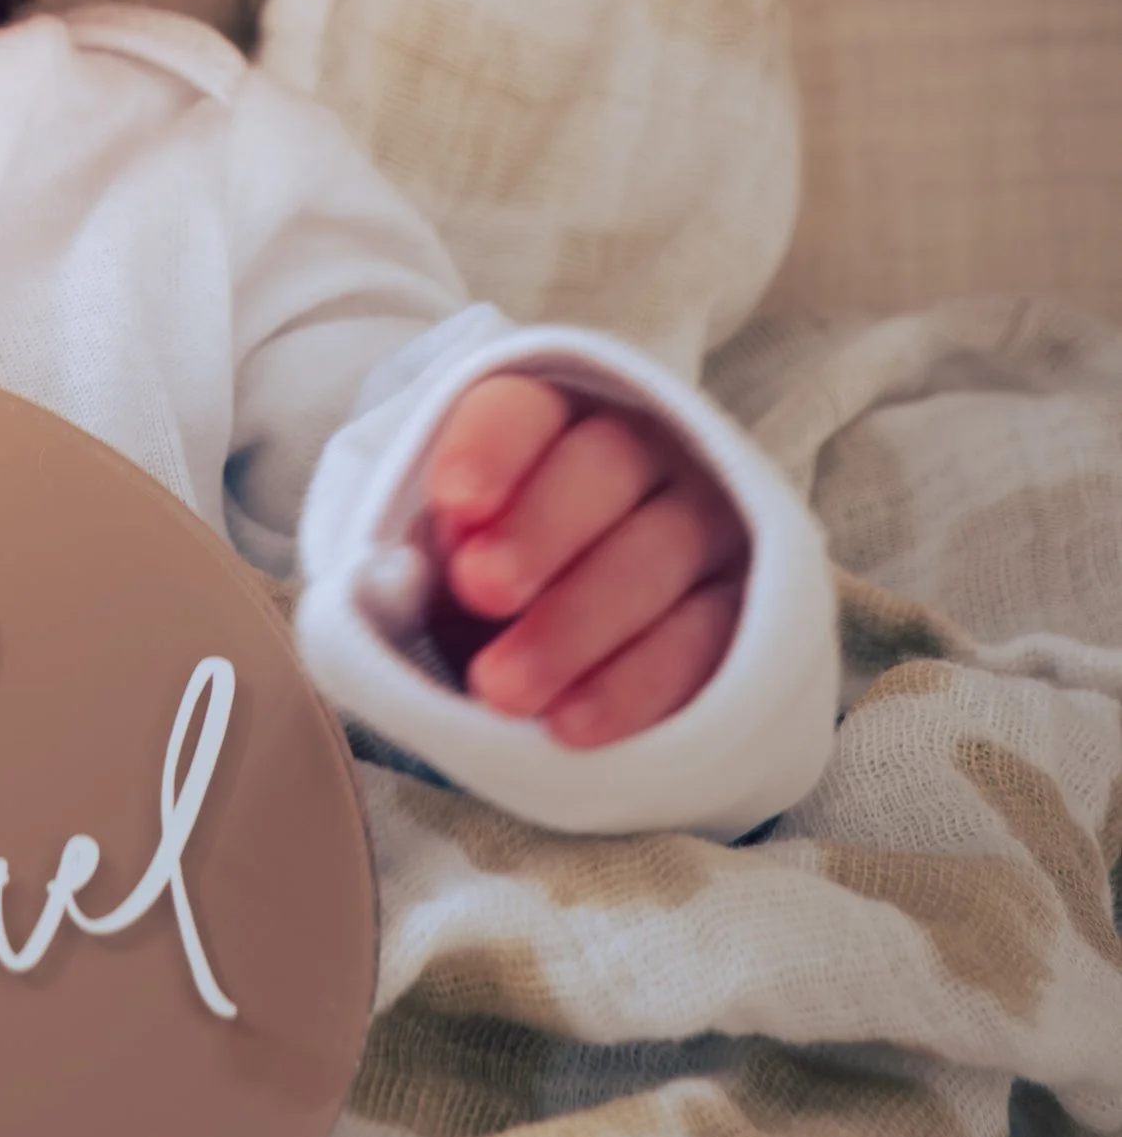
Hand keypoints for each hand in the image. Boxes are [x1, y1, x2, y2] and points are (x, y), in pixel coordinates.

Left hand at [419, 373, 745, 748]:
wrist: (581, 657)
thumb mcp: (444, 565)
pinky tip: (572, 726)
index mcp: (554, 419)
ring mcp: (705, 526)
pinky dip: (634, 687)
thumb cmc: (494, 588)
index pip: (526, 410)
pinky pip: (702, 641)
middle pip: (605, 465)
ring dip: (575, 624)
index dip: (492, 448)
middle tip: (481, 590)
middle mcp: (644, 454)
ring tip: (502, 691)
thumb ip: (422, 557)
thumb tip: (391, 577)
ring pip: (659, 553)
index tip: (454, 501)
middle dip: (539, 529)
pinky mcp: (745, 609)